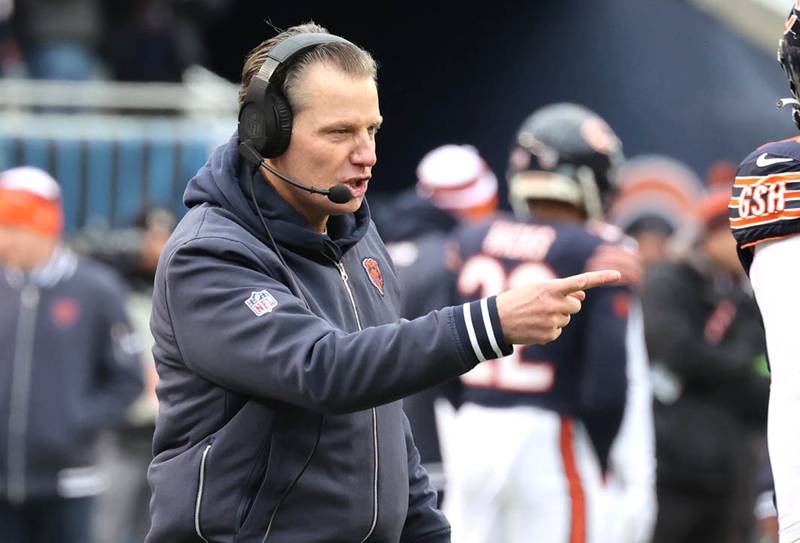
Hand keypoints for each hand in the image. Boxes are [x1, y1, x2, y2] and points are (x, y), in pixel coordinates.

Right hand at [496, 270, 620, 344]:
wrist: (497, 321)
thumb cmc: (517, 300)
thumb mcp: (536, 289)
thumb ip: (561, 291)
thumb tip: (583, 297)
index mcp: (551, 288)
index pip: (581, 282)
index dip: (601, 278)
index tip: (619, 275)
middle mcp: (555, 304)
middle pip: (576, 306)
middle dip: (567, 305)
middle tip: (547, 305)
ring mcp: (553, 320)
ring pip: (567, 319)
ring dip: (556, 317)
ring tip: (536, 316)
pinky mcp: (550, 335)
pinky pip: (558, 331)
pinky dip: (549, 329)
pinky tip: (534, 326)